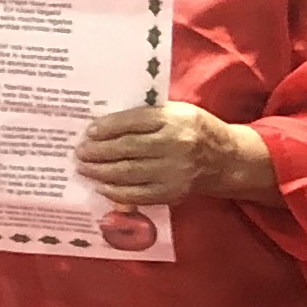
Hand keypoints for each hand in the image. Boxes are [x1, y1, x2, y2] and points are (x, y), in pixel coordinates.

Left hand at [73, 101, 268, 206]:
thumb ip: (146, 116)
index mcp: (174, 119)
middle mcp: (175, 145)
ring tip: (84, 168)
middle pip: (127, 148)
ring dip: (101, 172)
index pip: (133, 121)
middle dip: (98, 152)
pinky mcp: (173, 192)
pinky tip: (101, 186)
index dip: (107, 127)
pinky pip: (138, 194)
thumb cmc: (193, 130)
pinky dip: (116, 191)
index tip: (89, 132)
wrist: (226, 159)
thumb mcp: (176, 112)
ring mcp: (174, 171)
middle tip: (79, 153)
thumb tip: (103, 125)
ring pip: (129, 172)